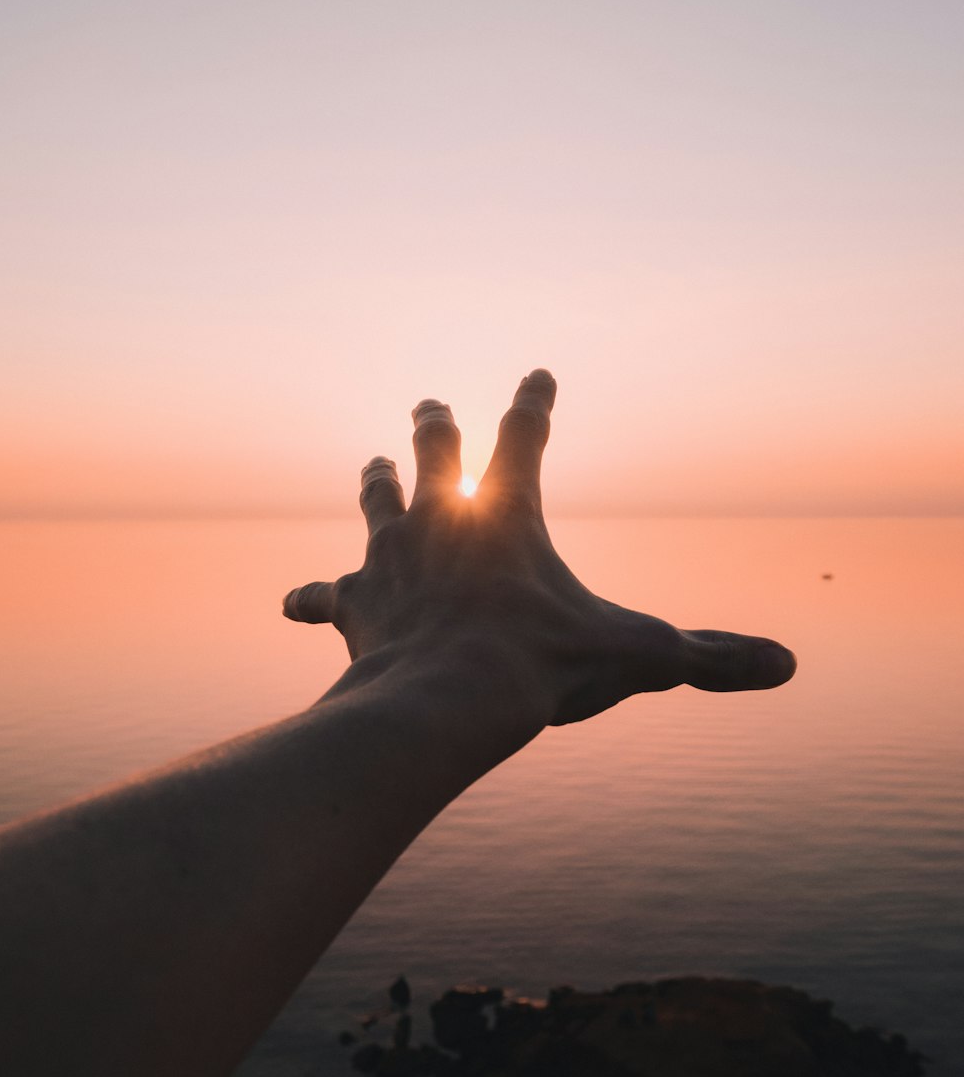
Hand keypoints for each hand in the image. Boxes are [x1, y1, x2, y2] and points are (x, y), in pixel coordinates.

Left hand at [283, 369, 794, 741]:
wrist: (440, 703)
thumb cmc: (537, 670)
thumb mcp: (635, 658)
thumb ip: (708, 660)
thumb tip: (785, 667)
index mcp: (505, 514)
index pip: (523, 436)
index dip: (533, 401)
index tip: (537, 373)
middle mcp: (440, 519)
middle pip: (432, 449)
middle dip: (435, 424)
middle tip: (429, 406)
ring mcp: (389, 557)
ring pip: (377, 502)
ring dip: (377, 483)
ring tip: (371, 465)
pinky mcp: (353, 602)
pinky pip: (324, 595)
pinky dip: (312, 598)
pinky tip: (291, 602)